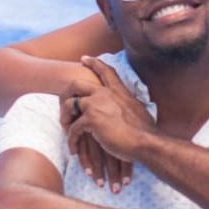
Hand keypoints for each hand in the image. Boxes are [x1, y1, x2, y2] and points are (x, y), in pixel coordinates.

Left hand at [65, 56, 156, 171]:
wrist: (146, 141)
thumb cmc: (146, 131)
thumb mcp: (139, 110)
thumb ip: (130, 105)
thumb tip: (133, 107)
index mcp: (119, 91)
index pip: (105, 71)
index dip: (94, 63)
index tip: (84, 58)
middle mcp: (105, 94)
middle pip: (77, 84)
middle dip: (66, 93)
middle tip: (62, 104)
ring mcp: (96, 105)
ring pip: (69, 105)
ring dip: (65, 118)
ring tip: (66, 130)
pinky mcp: (91, 120)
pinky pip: (73, 128)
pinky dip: (71, 140)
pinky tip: (74, 150)